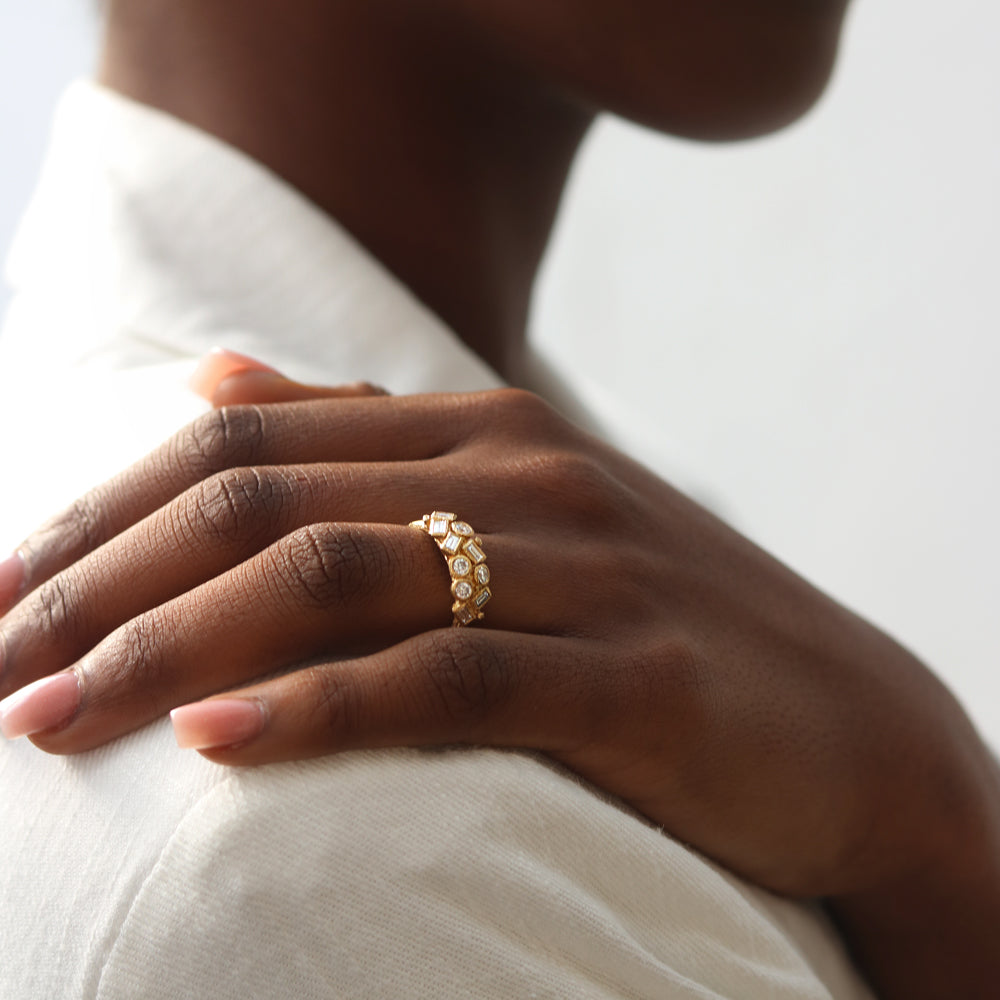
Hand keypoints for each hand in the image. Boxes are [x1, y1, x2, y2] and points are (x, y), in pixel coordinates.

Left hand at [1, 354, 996, 994]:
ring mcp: (583, 567)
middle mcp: (521, 474)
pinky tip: (215, 742)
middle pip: (266, 508)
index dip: (107, 512)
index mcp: (482, 430)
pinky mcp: (635, 675)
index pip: (249, 447)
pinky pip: (448, 678)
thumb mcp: (518, 510)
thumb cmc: (660, 621)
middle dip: (105, 582)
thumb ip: (372, 443)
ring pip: (339, 582)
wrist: (850, 719)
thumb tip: (220, 383)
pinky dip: (319, 705)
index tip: (5, 588)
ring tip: (52, 713)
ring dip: (173, 646)